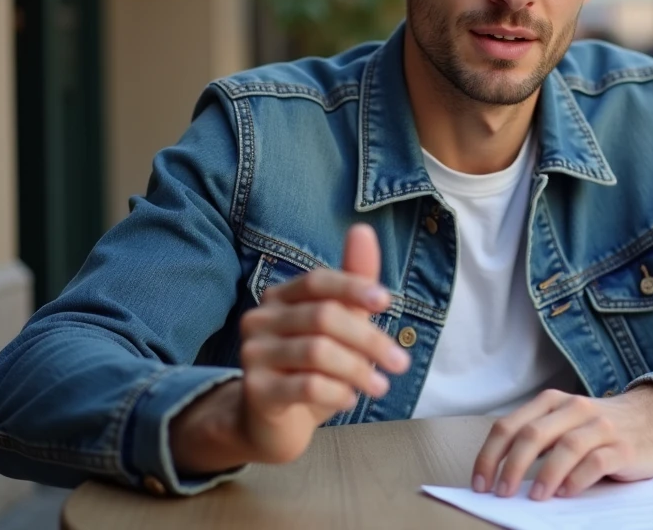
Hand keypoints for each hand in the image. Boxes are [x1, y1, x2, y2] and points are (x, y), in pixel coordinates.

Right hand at [170, 224, 410, 473]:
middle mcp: (260, 320)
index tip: (387, 302)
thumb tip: (363, 229)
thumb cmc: (312, 368)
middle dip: (369, 339)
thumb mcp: (340, 325)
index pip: (317, 281)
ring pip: (317, 352)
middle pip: (323, 317)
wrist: (272, 423)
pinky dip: (337, 392)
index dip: (353, 287)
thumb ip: (354, 283)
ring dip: (358, 370)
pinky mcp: (256, 391)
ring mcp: (253, 355)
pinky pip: (306, 386)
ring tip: (380, 386)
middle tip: (399, 363)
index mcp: (280, 297)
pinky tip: (350, 399)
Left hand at [472, 385, 652, 500]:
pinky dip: (578, 478)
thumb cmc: (601, 427)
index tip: (479, 483)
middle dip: (511, 465)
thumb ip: (540, 441)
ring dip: (545, 474)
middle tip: (500, 493)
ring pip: (565, 446)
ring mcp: (600, 426)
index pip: (509, 425)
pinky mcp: (623, 446)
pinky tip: (566, 493)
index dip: (490, 455)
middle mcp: (574, 408)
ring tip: (534, 497)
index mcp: (552, 402)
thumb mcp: (566, 423)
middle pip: (533, 434)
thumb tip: (503, 476)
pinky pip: (597, 461)